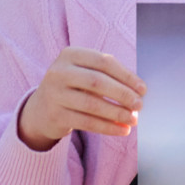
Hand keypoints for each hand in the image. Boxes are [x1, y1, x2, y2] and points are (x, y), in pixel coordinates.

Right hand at [17, 48, 145, 150]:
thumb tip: (139, 91)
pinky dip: (108, 127)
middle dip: (123, 94)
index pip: (104, 62)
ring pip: (92, 104)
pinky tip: (122, 130)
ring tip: (133, 119)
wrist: (41, 109)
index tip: (143, 89)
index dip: (126, 76)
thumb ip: (109, 76)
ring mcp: (54, 94)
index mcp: (70, 55)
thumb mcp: (86, 73)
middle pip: (98, 82)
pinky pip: (87, 122)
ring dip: (117, 113)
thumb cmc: (74, 87)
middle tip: (140, 105)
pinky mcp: (55, 115)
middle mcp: (59, 72)